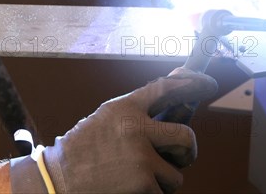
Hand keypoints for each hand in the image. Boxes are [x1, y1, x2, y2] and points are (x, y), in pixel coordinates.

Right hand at [42, 68, 217, 192]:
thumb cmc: (82, 150)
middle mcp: (135, 128)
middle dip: (187, 152)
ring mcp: (141, 157)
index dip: (191, 84)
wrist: (58, 179)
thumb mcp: (105, 120)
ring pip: (176, 173)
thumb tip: (172, 97)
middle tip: (178, 158)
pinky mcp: (144, 183)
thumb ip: (136, 113)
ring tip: (134, 177)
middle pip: (186, 136)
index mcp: (124, 109)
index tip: (207, 84)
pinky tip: (127, 188)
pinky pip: (163, 193)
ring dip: (161, 180)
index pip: (166, 89)